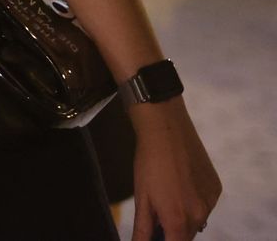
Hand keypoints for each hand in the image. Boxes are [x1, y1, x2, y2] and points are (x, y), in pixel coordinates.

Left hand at [130, 99, 220, 239]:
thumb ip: (143, 229)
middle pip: (186, 236)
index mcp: (179, 220)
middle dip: (171, 230)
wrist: (165, 129)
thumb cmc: (148, 163)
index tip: (156, 233)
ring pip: (197, 221)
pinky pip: (205, 204)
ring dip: (183, 216)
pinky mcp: (216, 188)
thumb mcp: (141, 199)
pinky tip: (180, 183)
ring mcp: (211, 202)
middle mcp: (200, 215)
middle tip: (155, 210)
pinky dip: (194, 202)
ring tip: (166, 192)